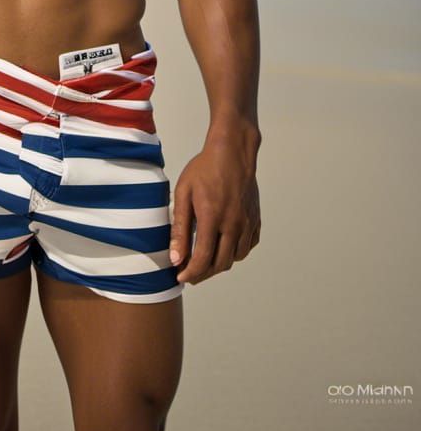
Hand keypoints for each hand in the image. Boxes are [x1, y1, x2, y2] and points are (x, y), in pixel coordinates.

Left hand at [169, 127, 260, 284]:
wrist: (232, 152)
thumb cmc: (204, 169)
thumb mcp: (184, 194)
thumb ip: (180, 228)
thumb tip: (176, 257)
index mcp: (212, 218)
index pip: (203, 259)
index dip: (191, 273)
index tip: (180, 277)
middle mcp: (233, 224)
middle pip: (220, 264)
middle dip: (203, 274)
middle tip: (189, 273)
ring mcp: (247, 223)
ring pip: (235, 258)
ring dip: (219, 265)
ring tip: (204, 261)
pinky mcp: (255, 220)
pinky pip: (247, 246)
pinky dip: (235, 253)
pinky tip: (223, 247)